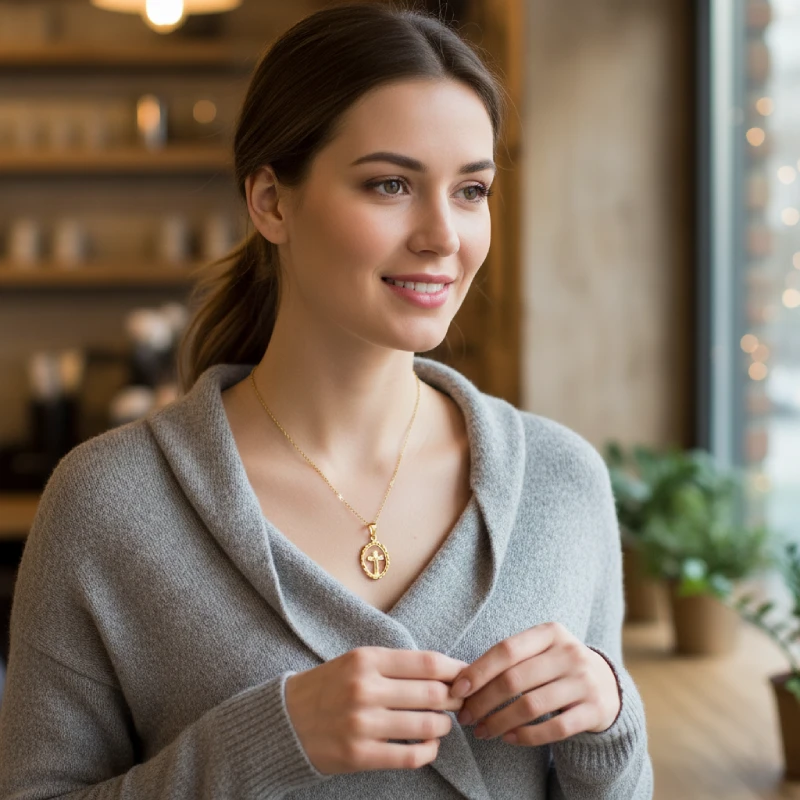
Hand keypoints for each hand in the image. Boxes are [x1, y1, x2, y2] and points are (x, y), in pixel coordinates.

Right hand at [285, 646, 468, 774]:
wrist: (285, 720)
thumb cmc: (329, 687)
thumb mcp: (357, 661)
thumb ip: (396, 665)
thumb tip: (445, 672)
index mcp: (366, 659)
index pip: (427, 663)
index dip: (454, 671)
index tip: (465, 676)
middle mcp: (365, 689)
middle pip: (433, 694)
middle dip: (455, 700)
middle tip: (459, 703)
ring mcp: (362, 723)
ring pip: (426, 726)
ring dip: (443, 726)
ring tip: (441, 724)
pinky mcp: (359, 755)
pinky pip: (410, 756)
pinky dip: (428, 752)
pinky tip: (429, 746)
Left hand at [450, 622, 620, 745]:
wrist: (607, 684)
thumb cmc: (556, 666)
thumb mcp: (540, 650)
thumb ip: (509, 659)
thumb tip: (462, 681)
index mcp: (550, 632)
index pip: (506, 649)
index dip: (478, 671)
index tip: (457, 690)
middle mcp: (569, 653)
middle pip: (515, 679)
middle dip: (484, 701)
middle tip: (465, 717)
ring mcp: (584, 682)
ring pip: (531, 706)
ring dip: (499, 722)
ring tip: (482, 731)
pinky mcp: (594, 710)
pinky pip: (555, 728)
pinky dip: (527, 736)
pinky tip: (508, 738)